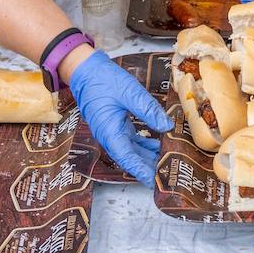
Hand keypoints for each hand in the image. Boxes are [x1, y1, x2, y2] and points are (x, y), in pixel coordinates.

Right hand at [68, 50, 171, 181]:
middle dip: (148, 167)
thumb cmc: (103, 80)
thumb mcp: (130, 92)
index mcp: (109, 132)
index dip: (141, 171)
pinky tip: (156, 144)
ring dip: (147, 156)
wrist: (86, 70)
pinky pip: (130, 140)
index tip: (154, 182)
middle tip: (167, 173)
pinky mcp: (115, 124)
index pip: (127, 158)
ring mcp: (112, 131)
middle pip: (131, 158)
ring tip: (166, 160)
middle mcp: (109, 135)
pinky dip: (143, 144)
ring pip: (131, 150)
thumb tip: (167, 126)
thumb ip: (148, 110)